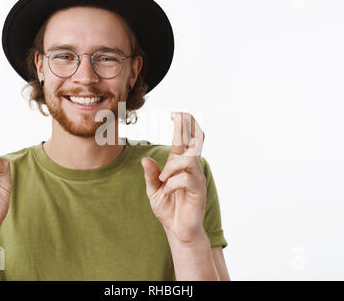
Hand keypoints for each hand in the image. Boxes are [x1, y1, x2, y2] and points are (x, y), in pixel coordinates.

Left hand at [141, 112, 206, 242]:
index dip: (182, 124)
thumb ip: (150, 175)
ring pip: (189, 159)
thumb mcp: (153, 190)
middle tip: (178, 115)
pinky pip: (186, 179)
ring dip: (173, 166)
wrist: (177, 229)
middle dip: (189, 125)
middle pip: (196, 140)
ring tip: (163, 179)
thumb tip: (145, 160)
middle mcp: (190, 168)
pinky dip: (172, 183)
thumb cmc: (168, 208)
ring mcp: (196, 178)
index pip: (184, 139)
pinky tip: (167, 190)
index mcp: (179, 164)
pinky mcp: (198, 191)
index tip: (173, 113)